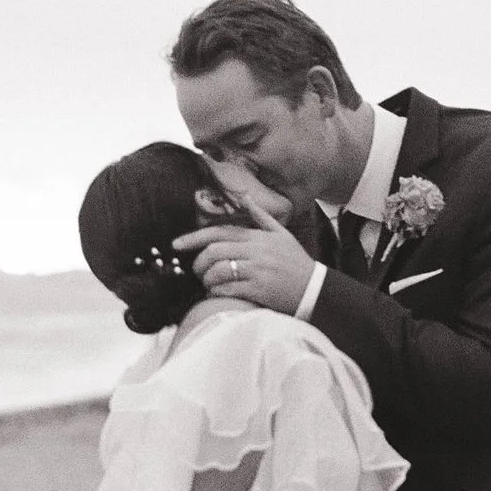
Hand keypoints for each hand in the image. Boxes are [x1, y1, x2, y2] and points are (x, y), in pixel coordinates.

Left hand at [173, 197, 316, 314]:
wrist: (314, 289)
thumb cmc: (296, 263)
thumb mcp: (282, 234)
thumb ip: (260, 216)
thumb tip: (245, 197)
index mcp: (257, 237)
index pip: (219, 232)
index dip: (194, 238)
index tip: (176, 244)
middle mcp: (256, 251)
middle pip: (213, 251)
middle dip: (198, 263)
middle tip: (197, 271)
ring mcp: (257, 270)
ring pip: (218, 271)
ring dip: (207, 280)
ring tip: (209, 285)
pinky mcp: (259, 290)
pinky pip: (227, 289)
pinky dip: (217, 293)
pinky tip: (219, 294)